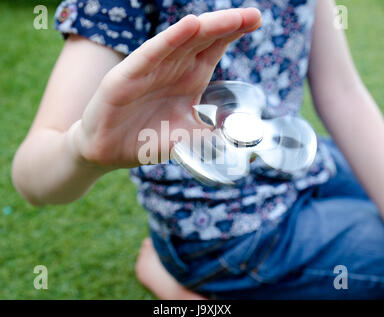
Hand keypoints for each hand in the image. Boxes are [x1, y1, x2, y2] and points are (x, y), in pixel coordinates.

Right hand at [71, 8, 261, 168]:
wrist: (108, 152)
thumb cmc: (146, 140)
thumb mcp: (185, 138)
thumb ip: (209, 133)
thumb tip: (236, 134)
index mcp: (188, 80)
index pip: (213, 49)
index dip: (233, 34)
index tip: (256, 21)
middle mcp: (171, 69)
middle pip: (202, 40)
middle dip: (227, 26)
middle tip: (253, 15)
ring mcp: (149, 70)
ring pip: (180, 42)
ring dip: (206, 28)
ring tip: (232, 18)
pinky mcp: (126, 77)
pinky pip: (151, 54)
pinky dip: (170, 40)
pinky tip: (190, 25)